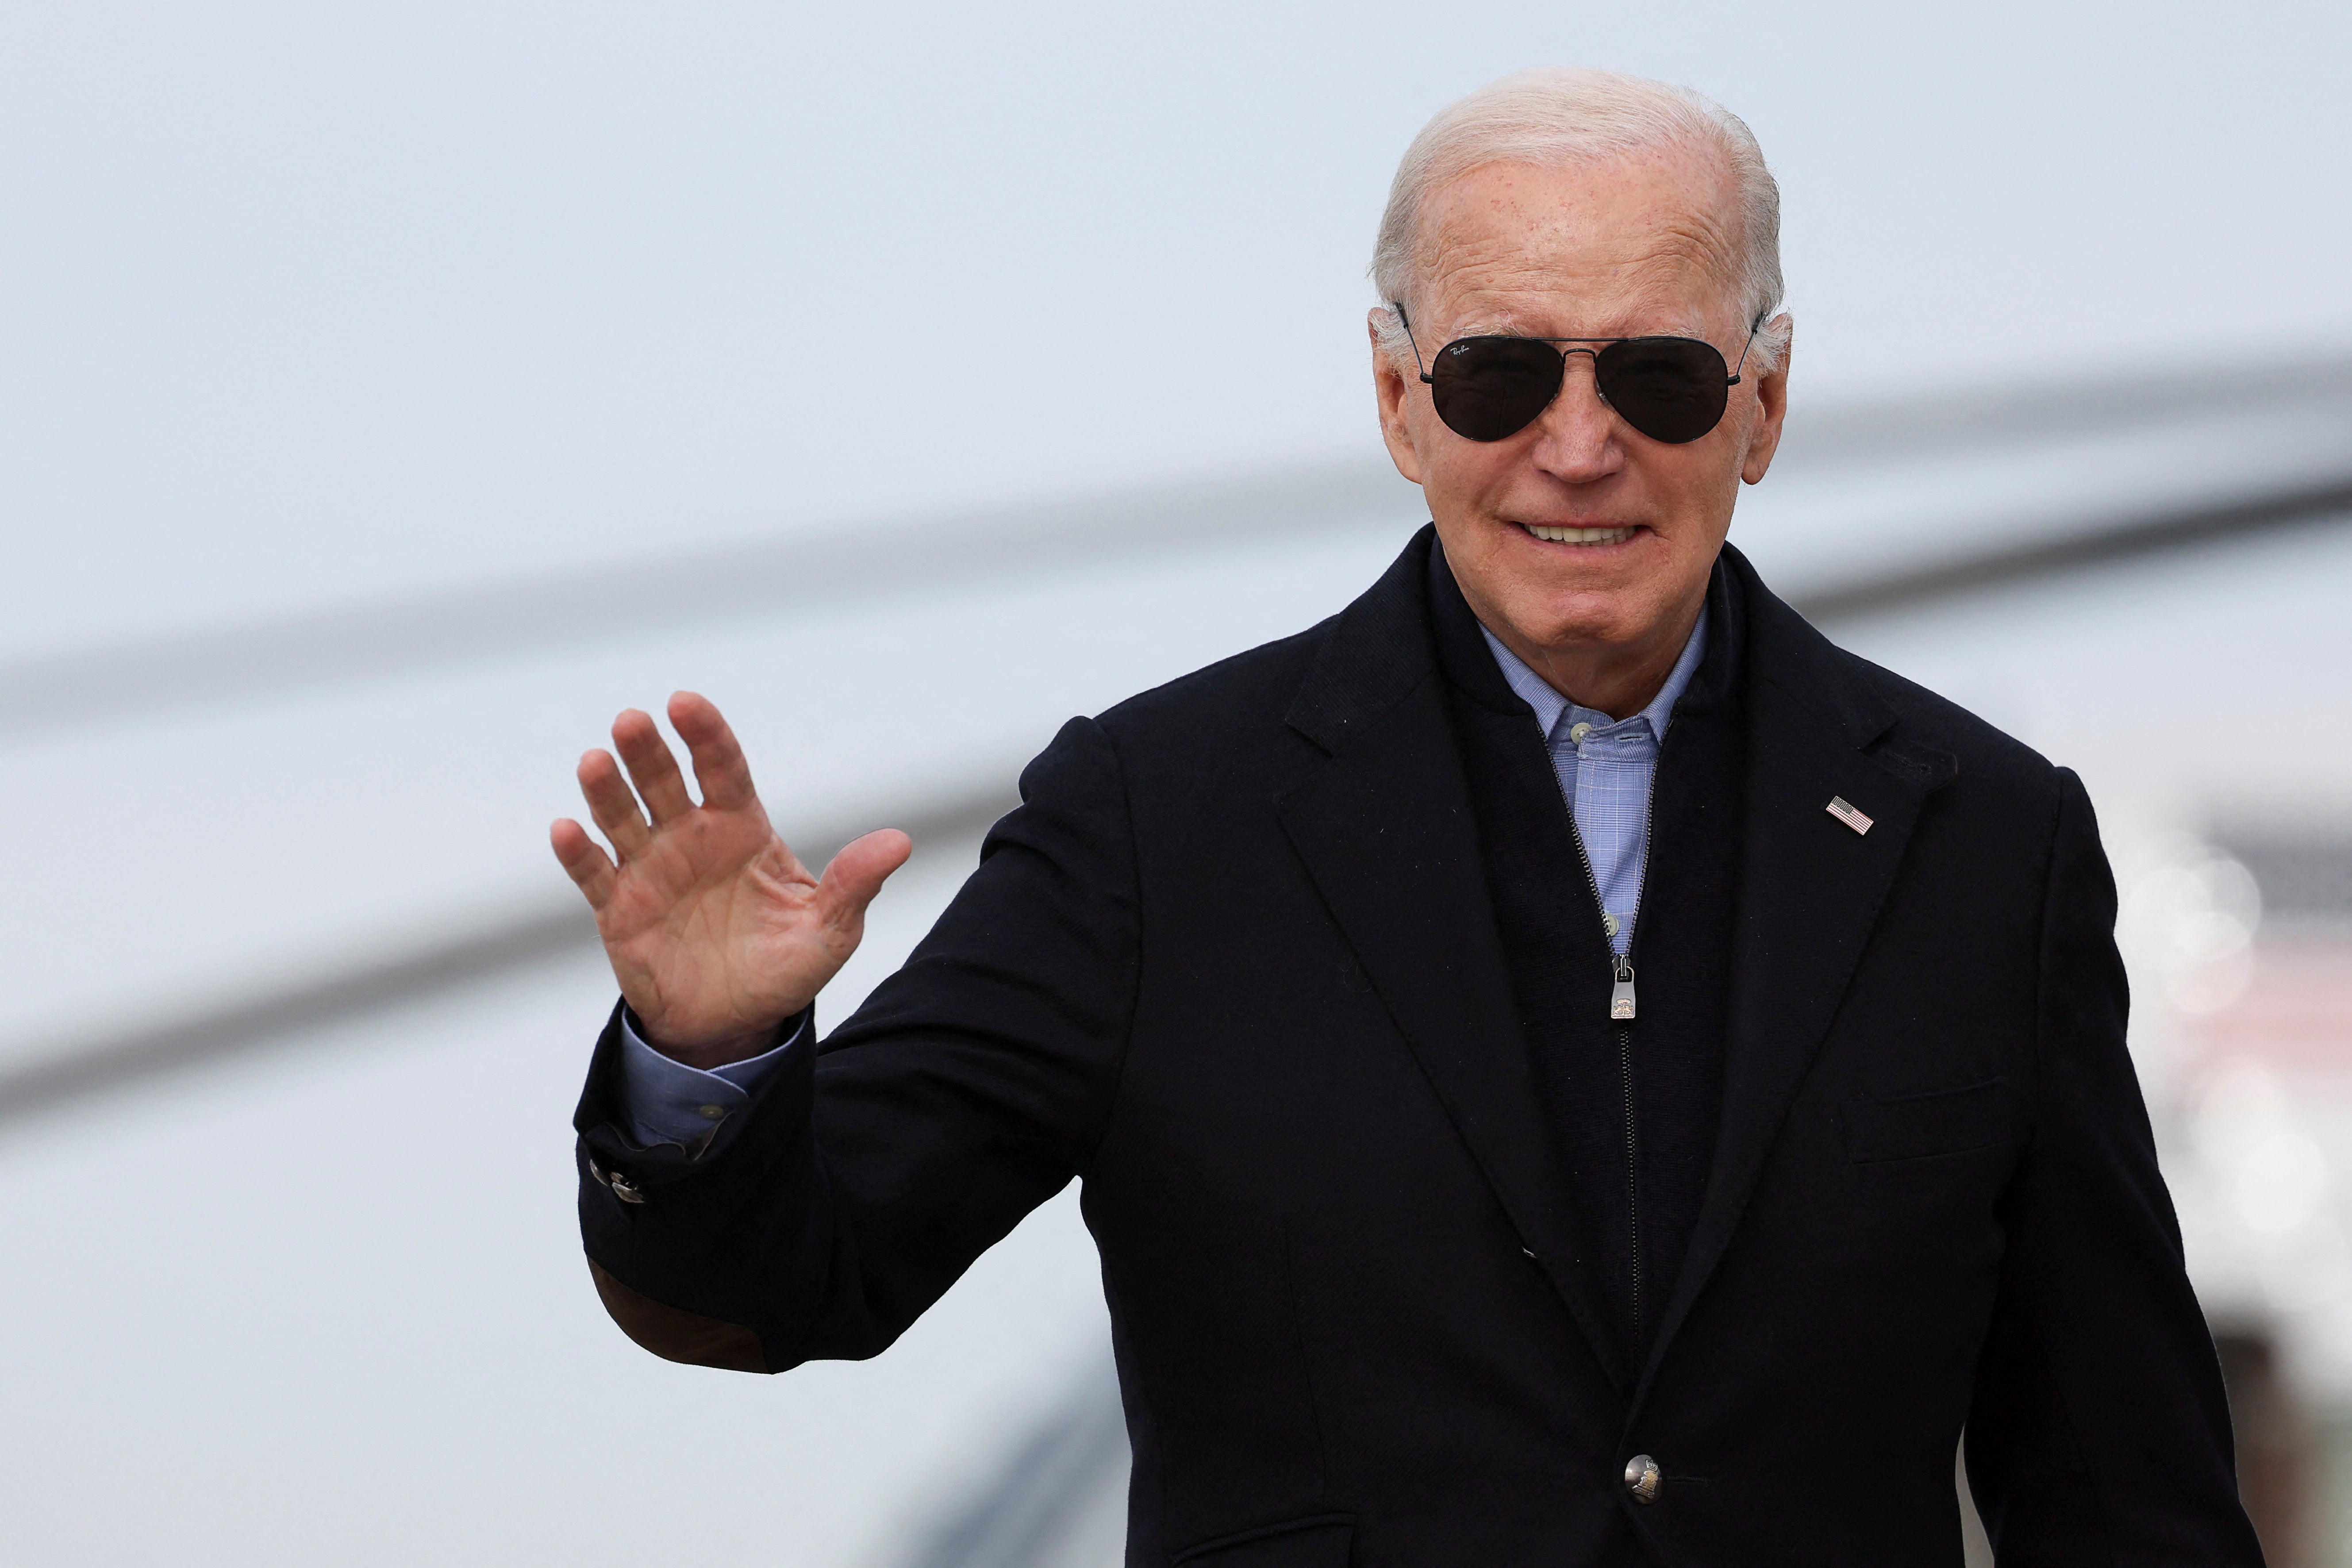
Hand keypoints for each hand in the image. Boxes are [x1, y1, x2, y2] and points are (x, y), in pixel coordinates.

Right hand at [551, 692, 909, 1068]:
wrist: (735, 1023)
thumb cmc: (783, 965)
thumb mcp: (830, 930)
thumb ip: (854, 884)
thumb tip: (899, 843)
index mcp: (741, 828)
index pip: (723, 769)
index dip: (706, 735)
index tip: (686, 702)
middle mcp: (690, 837)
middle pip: (665, 781)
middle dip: (649, 751)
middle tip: (633, 720)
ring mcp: (650, 869)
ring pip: (622, 817)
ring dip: (607, 789)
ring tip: (596, 760)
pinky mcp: (618, 908)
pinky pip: (595, 874)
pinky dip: (579, 852)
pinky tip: (567, 829)